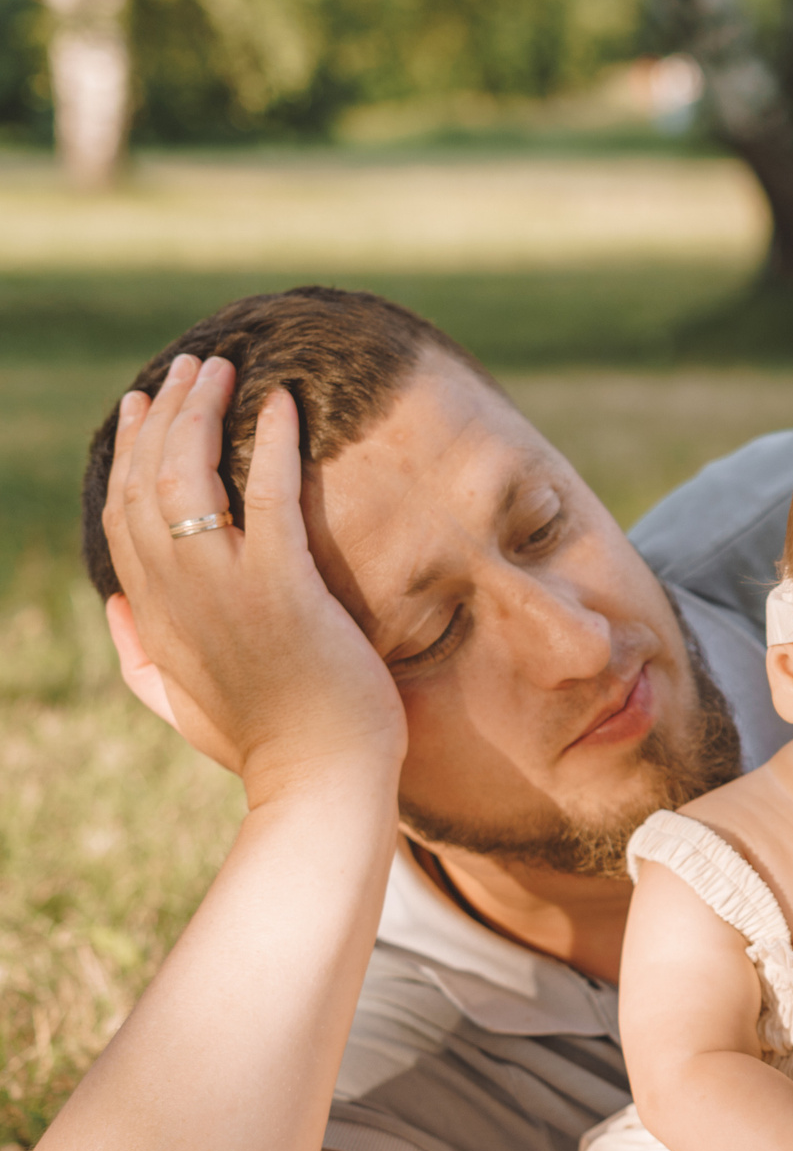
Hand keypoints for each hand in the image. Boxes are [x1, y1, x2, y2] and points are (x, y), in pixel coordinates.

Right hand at [98, 356, 405, 803]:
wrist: (321, 782)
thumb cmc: (263, 748)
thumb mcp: (178, 706)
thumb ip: (138, 656)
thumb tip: (112, 607)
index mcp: (152, 616)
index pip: (124, 513)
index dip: (130, 451)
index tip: (144, 406)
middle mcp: (176, 594)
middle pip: (148, 480)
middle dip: (165, 414)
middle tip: (189, 367)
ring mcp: (226, 589)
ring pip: (190, 477)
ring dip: (203, 412)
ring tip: (221, 368)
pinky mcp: (285, 589)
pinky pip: (272, 498)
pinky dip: (273, 445)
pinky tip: (280, 403)